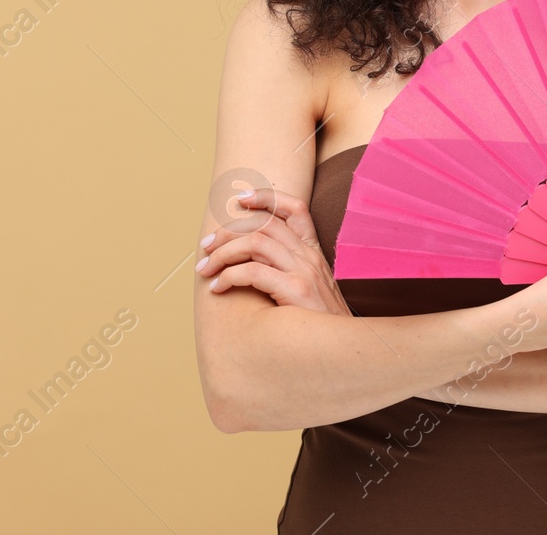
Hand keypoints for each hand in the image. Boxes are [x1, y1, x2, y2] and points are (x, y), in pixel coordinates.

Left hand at [197, 187, 351, 316]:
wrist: (342, 349)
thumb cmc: (317, 323)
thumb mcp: (308, 288)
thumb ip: (286, 270)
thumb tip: (247, 262)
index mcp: (313, 251)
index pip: (295, 208)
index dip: (267, 197)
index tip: (240, 199)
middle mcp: (310, 256)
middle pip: (264, 224)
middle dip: (227, 232)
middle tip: (205, 248)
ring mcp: (305, 271)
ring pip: (254, 242)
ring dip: (222, 254)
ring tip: (205, 269)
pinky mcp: (297, 290)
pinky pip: (252, 272)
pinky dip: (228, 277)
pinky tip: (218, 289)